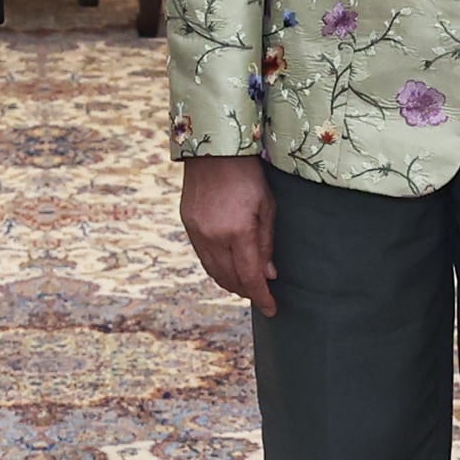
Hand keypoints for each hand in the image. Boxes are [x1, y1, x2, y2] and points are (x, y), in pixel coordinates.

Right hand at [180, 155, 276, 315]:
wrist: (213, 150)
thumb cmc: (248, 175)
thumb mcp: (267, 206)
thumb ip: (267, 243)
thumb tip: (269, 274)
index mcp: (237, 231)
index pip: (250, 277)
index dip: (262, 297)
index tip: (272, 309)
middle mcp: (213, 236)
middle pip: (230, 279)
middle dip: (247, 292)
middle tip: (262, 296)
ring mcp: (197, 232)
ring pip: (213, 272)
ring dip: (231, 283)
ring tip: (246, 285)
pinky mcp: (188, 224)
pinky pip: (203, 257)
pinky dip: (217, 268)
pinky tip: (228, 267)